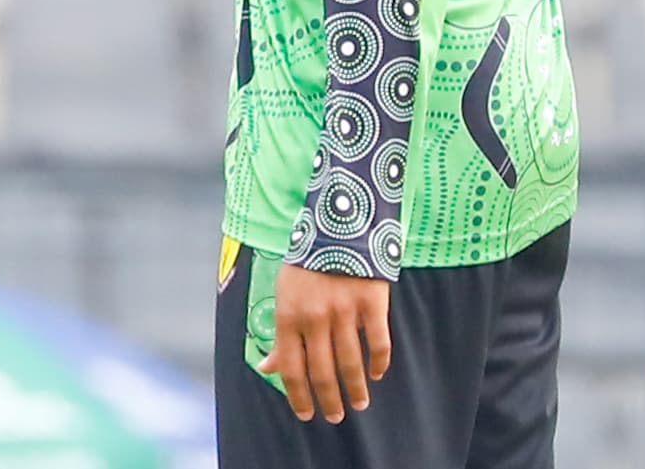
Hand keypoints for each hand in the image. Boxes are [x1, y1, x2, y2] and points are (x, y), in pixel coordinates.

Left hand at [261, 262, 391, 423]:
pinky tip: (377, 374)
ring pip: (350, 363)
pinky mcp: (371, 304)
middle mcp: (315, 317)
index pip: (291, 368)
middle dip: (328, 400)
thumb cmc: (306, 265)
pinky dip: (379, 363)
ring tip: (359, 403)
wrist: (338, 227)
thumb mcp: (283, 295)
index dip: (298, 396)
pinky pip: (378, 344)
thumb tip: (266, 367)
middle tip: (335, 417)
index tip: (306, 414)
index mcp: (288, 315)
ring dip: (355, 389)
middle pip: (322, 371)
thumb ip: (279, 335)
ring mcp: (344, 311)